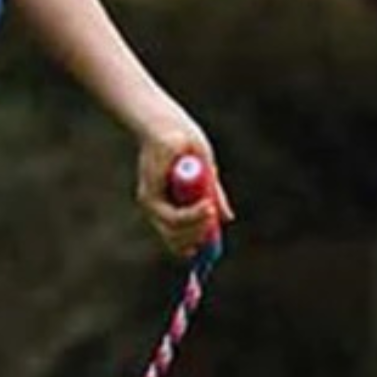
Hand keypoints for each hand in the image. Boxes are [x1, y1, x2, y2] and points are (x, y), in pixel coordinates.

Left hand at [135, 116, 233, 258]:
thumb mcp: (205, 174)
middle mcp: (158, 207)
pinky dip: (191, 215)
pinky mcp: (149, 195)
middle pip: (177, 239)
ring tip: (211, 213)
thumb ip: (212, 195)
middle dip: (199, 238)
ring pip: (175, 230)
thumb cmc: (185, 145)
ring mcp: (152, 203)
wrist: (169, 126)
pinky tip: (206, 209)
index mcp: (171, 204)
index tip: (207, 250)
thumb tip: (226, 219)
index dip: (195, 245)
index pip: (179, 237)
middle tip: (214, 231)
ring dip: (197, 225)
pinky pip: (172, 216)